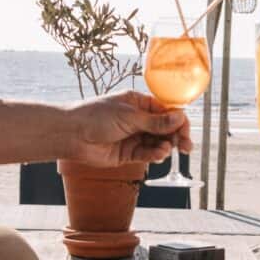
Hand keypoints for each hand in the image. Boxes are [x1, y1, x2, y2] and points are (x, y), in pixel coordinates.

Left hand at [66, 91, 193, 167]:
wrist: (72, 134)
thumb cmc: (96, 117)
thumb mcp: (129, 117)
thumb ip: (155, 121)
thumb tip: (180, 118)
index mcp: (139, 104)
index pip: (166, 112)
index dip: (178, 121)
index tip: (186, 130)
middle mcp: (138, 120)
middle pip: (165, 129)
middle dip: (176, 137)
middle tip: (186, 146)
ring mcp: (133, 137)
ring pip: (157, 143)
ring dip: (165, 147)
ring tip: (166, 149)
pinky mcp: (127, 153)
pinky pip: (146, 154)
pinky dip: (154, 155)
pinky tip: (158, 155)